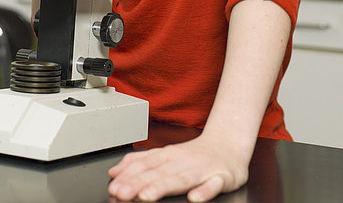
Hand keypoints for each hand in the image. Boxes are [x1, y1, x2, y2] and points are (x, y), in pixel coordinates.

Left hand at [108, 133, 248, 201]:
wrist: (228, 145)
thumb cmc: (194, 155)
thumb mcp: (165, 154)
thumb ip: (140, 161)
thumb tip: (114, 172)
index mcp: (168, 155)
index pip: (145, 165)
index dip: (128, 176)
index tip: (114, 186)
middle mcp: (182, 161)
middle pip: (158, 173)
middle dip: (139, 183)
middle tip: (122, 193)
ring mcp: (202, 169)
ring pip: (181, 179)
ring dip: (163, 186)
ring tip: (147, 196)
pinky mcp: (222, 178)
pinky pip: (214, 185)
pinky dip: (204, 192)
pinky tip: (194, 199)